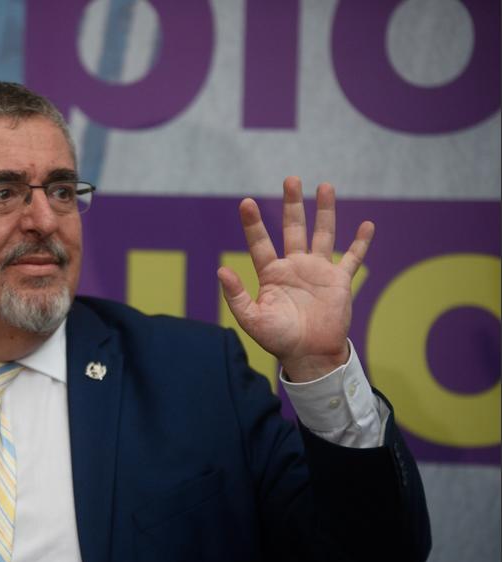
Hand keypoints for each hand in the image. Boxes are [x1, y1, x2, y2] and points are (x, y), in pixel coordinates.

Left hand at [217, 176, 373, 381]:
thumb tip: (221, 270)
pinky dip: (360, 242)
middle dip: (292, 204)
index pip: (260, 243)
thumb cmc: (278, 339)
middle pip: (293, 228)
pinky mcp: (339, 281)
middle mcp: (294, 266)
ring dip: (325, 211)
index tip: (245, 202)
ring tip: (325, 186)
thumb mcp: (251, 319)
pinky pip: (352, 258)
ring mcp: (318, 271)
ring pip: (323, 234)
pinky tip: (366, 224)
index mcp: (271, 274)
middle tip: (291, 179)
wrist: (309, 356)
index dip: (253, 223)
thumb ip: (236, 296)